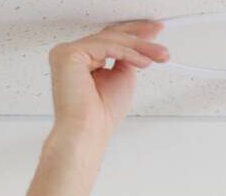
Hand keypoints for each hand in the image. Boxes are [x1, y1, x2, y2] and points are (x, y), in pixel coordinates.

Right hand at [48, 20, 169, 141]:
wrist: (88, 131)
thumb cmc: (101, 116)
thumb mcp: (122, 77)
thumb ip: (126, 57)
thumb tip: (138, 43)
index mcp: (81, 61)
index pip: (108, 40)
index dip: (133, 35)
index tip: (153, 33)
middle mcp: (71, 56)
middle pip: (109, 36)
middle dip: (139, 36)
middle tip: (159, 34)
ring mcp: (66, 53)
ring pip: (109, 40)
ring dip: (139, 46)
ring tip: (159, 55)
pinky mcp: (67, 54)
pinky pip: (105, 46)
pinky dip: (128, 52)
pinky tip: (144, 60)